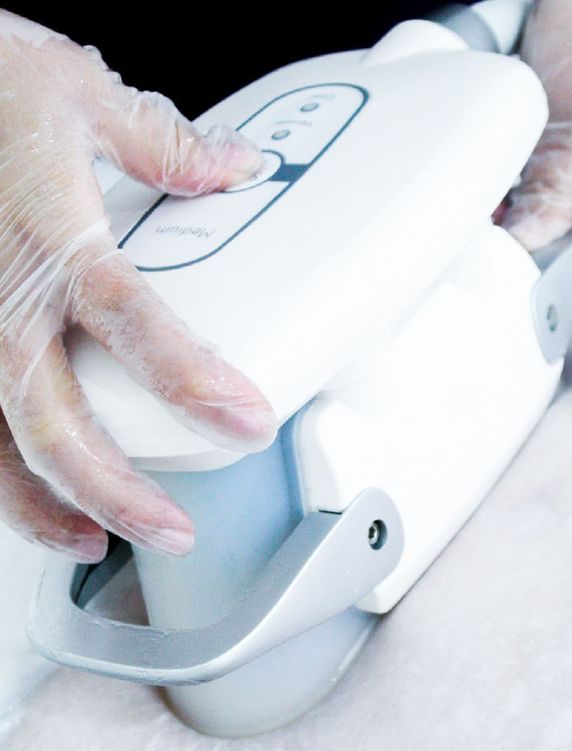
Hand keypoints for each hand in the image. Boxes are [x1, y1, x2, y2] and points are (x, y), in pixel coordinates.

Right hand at [0, 12, 275, 561]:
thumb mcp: (77, 91)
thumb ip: (167, 145)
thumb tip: (240, 166)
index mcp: (52, 240)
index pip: (137, 327)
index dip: (194, 383)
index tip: (246, 424)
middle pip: (55, 424)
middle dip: (117, 492)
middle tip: (173, 530)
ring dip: (44, 505)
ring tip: (93, 541)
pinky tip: (27, 498)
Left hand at [500, 0, 571, 303]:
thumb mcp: (569, 110)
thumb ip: (549, 188)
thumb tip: (525, 250)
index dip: (538, 279)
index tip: (495, 267)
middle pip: (569, 264)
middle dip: (520, 251)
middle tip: (488, 221)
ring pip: (554, 242)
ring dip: (517, 226)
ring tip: (502, 187)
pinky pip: (548, 215)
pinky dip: (520, 206)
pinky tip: (508, 182)